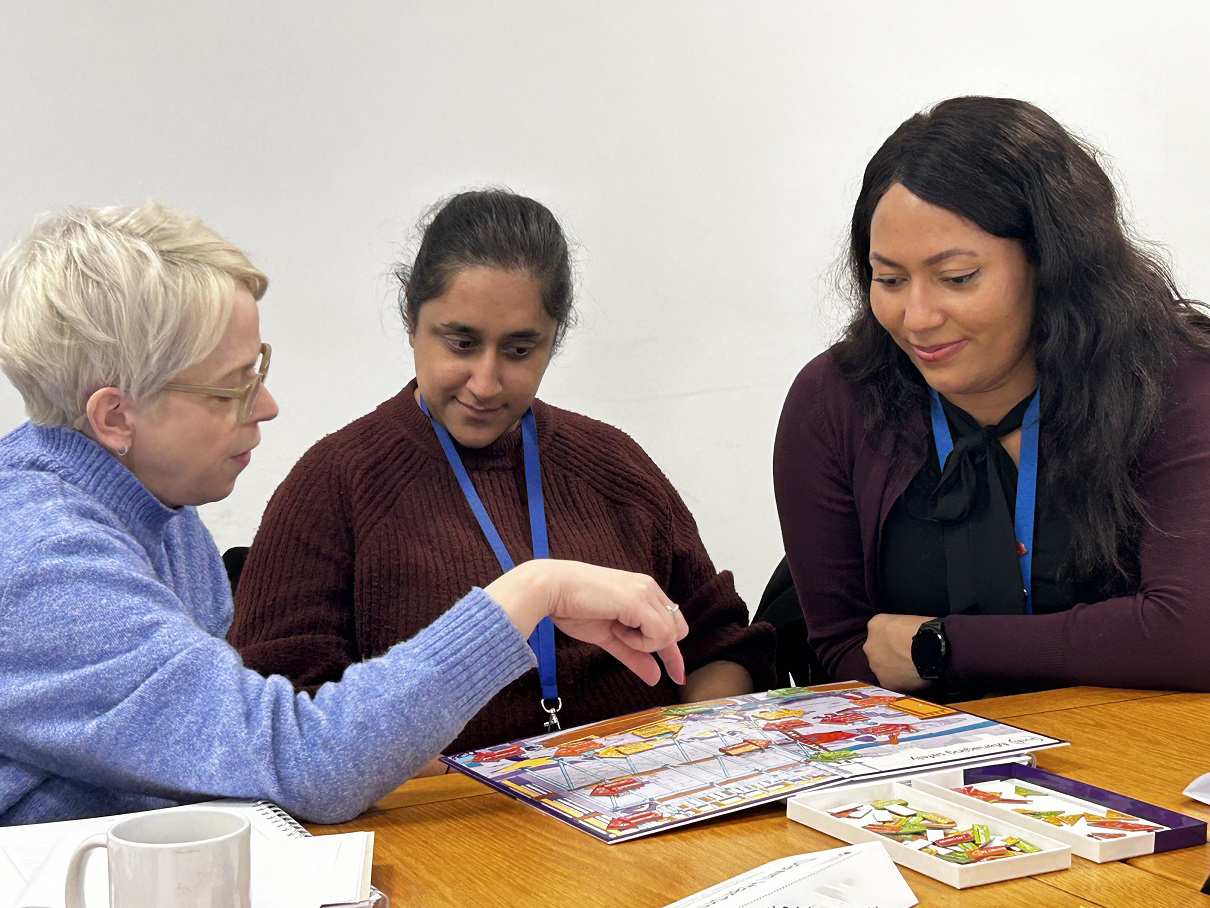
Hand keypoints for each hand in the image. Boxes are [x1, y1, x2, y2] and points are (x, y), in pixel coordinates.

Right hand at [485, 560, 687, 686]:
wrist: (551, 589)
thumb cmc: (574, 608)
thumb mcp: (610, 637)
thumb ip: (634, 655)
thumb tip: (655, 678)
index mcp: (643, 593)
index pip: (672, 625)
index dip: (674, 654)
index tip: (677, 677)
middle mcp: (649, 588)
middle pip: (678, 629)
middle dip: (658, 647)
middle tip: (626, 641)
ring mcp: (645, 592)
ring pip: (671, 633)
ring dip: (644, 643)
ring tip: (616, 630)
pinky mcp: (638, 599)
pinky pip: (658, 632)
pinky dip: (640, 641)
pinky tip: (618, 629)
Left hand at [864, 613, 930, 692]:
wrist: (932, 649)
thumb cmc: (924, 629)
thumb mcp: (906, 619)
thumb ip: (898, 628)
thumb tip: (902, 637)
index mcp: (875, 625)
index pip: (880, 630)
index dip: (892, 637)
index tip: (902, 640)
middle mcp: (870, 645)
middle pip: (877, 650)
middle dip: (888, 653)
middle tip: (905, 655)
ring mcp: (875, 665)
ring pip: (882, 667)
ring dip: (892, 667)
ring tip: (911, 668)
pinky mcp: (885, 682)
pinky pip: (891, 681)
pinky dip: (900, 680)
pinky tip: (913, 678)